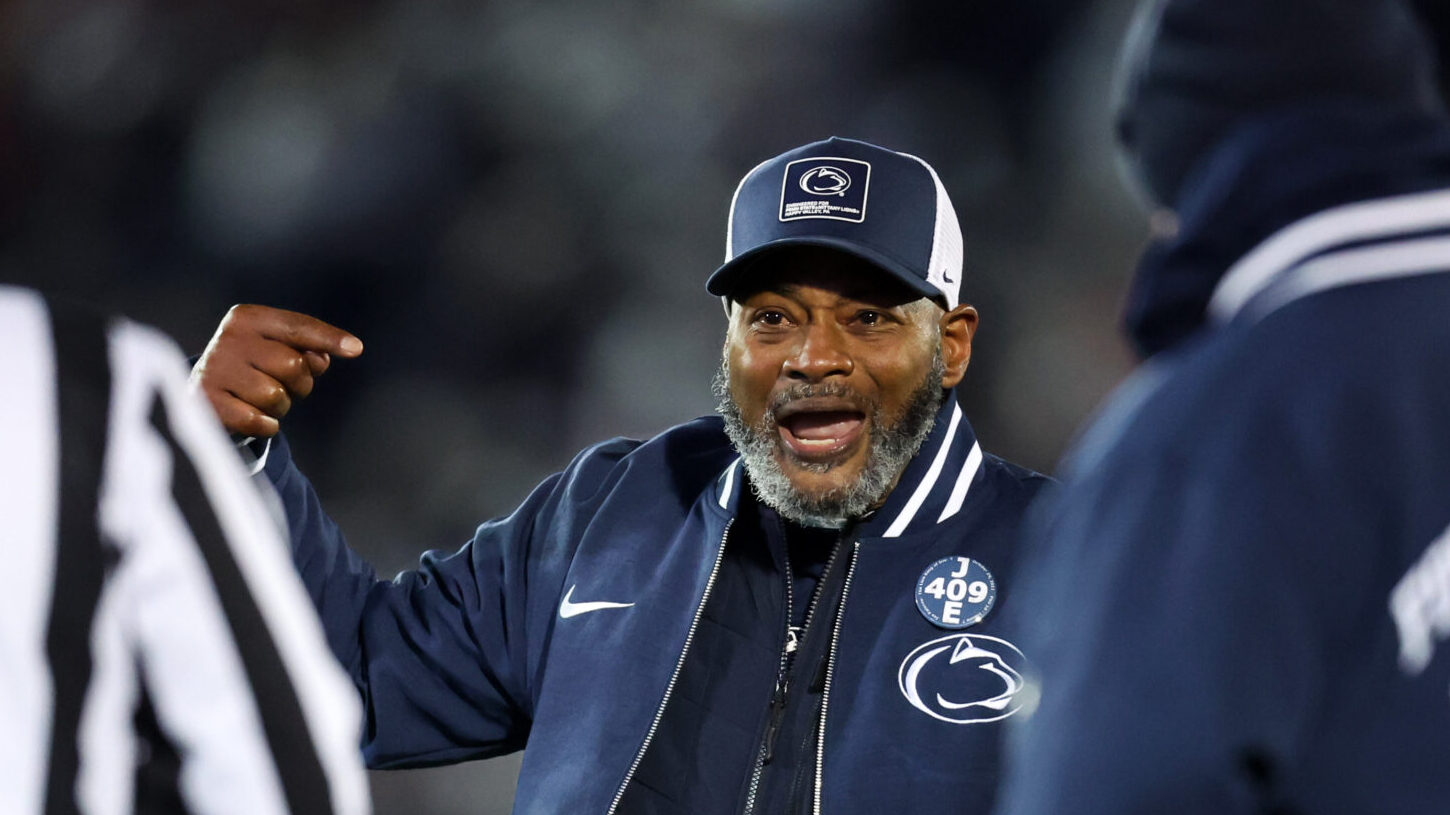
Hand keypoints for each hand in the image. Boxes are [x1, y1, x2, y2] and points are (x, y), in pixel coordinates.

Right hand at [191, 304, 362, 437]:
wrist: (207, 396)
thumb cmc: (255, 369)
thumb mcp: (278, 350)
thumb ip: (306, 348)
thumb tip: (323, 357)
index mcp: (248, 318)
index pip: (298, 326)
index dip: (328, 338)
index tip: (355, 348)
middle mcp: (228, 338)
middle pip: (293, 364)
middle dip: (299, 382)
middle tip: (284, 385)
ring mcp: (215, 369)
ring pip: (276, 395)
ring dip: (279, 405)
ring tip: (261, 399)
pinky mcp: (207, 403)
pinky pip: (259, 421)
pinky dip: (265, 425)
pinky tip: (250, 415)